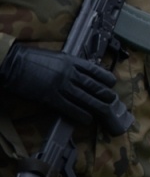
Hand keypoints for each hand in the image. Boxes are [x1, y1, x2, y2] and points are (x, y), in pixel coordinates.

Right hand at [0, 45, 124, 129]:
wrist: (10, 63)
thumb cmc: (29, 58)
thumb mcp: (54, 57)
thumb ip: (68, 64)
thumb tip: (80, 73)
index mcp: (69, 60)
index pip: (94, 70)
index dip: (105, 77)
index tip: (112, 83)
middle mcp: (68, 72)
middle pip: (92, 85)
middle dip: (104, 94)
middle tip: (113, 100)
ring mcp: (60, 85)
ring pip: (84, 98)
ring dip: (97, 106)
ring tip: (105, 111)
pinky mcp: (50, 97)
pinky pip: (69, 107)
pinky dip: (80, 114)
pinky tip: (87, 119)